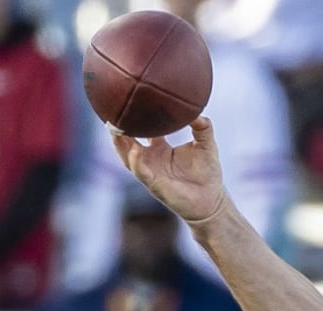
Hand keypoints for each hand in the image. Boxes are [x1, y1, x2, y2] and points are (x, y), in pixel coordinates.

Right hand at [110, 116, 226, 223]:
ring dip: (120, 143)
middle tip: (111, 110)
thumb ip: (203, 127)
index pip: (143, 128)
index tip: (132, 98)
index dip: (137, 115)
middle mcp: (150, 158)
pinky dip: (137, 162)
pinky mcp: (153, 184)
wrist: (212, 200)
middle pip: (127, 140)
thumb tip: (198, 111)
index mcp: (160, 147)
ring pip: (128, 156)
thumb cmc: (207, 172)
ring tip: (114, 128)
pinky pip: (141, 172)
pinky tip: (136, 151)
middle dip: (118, 128)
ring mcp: (150, 171)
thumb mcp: (206, 145)